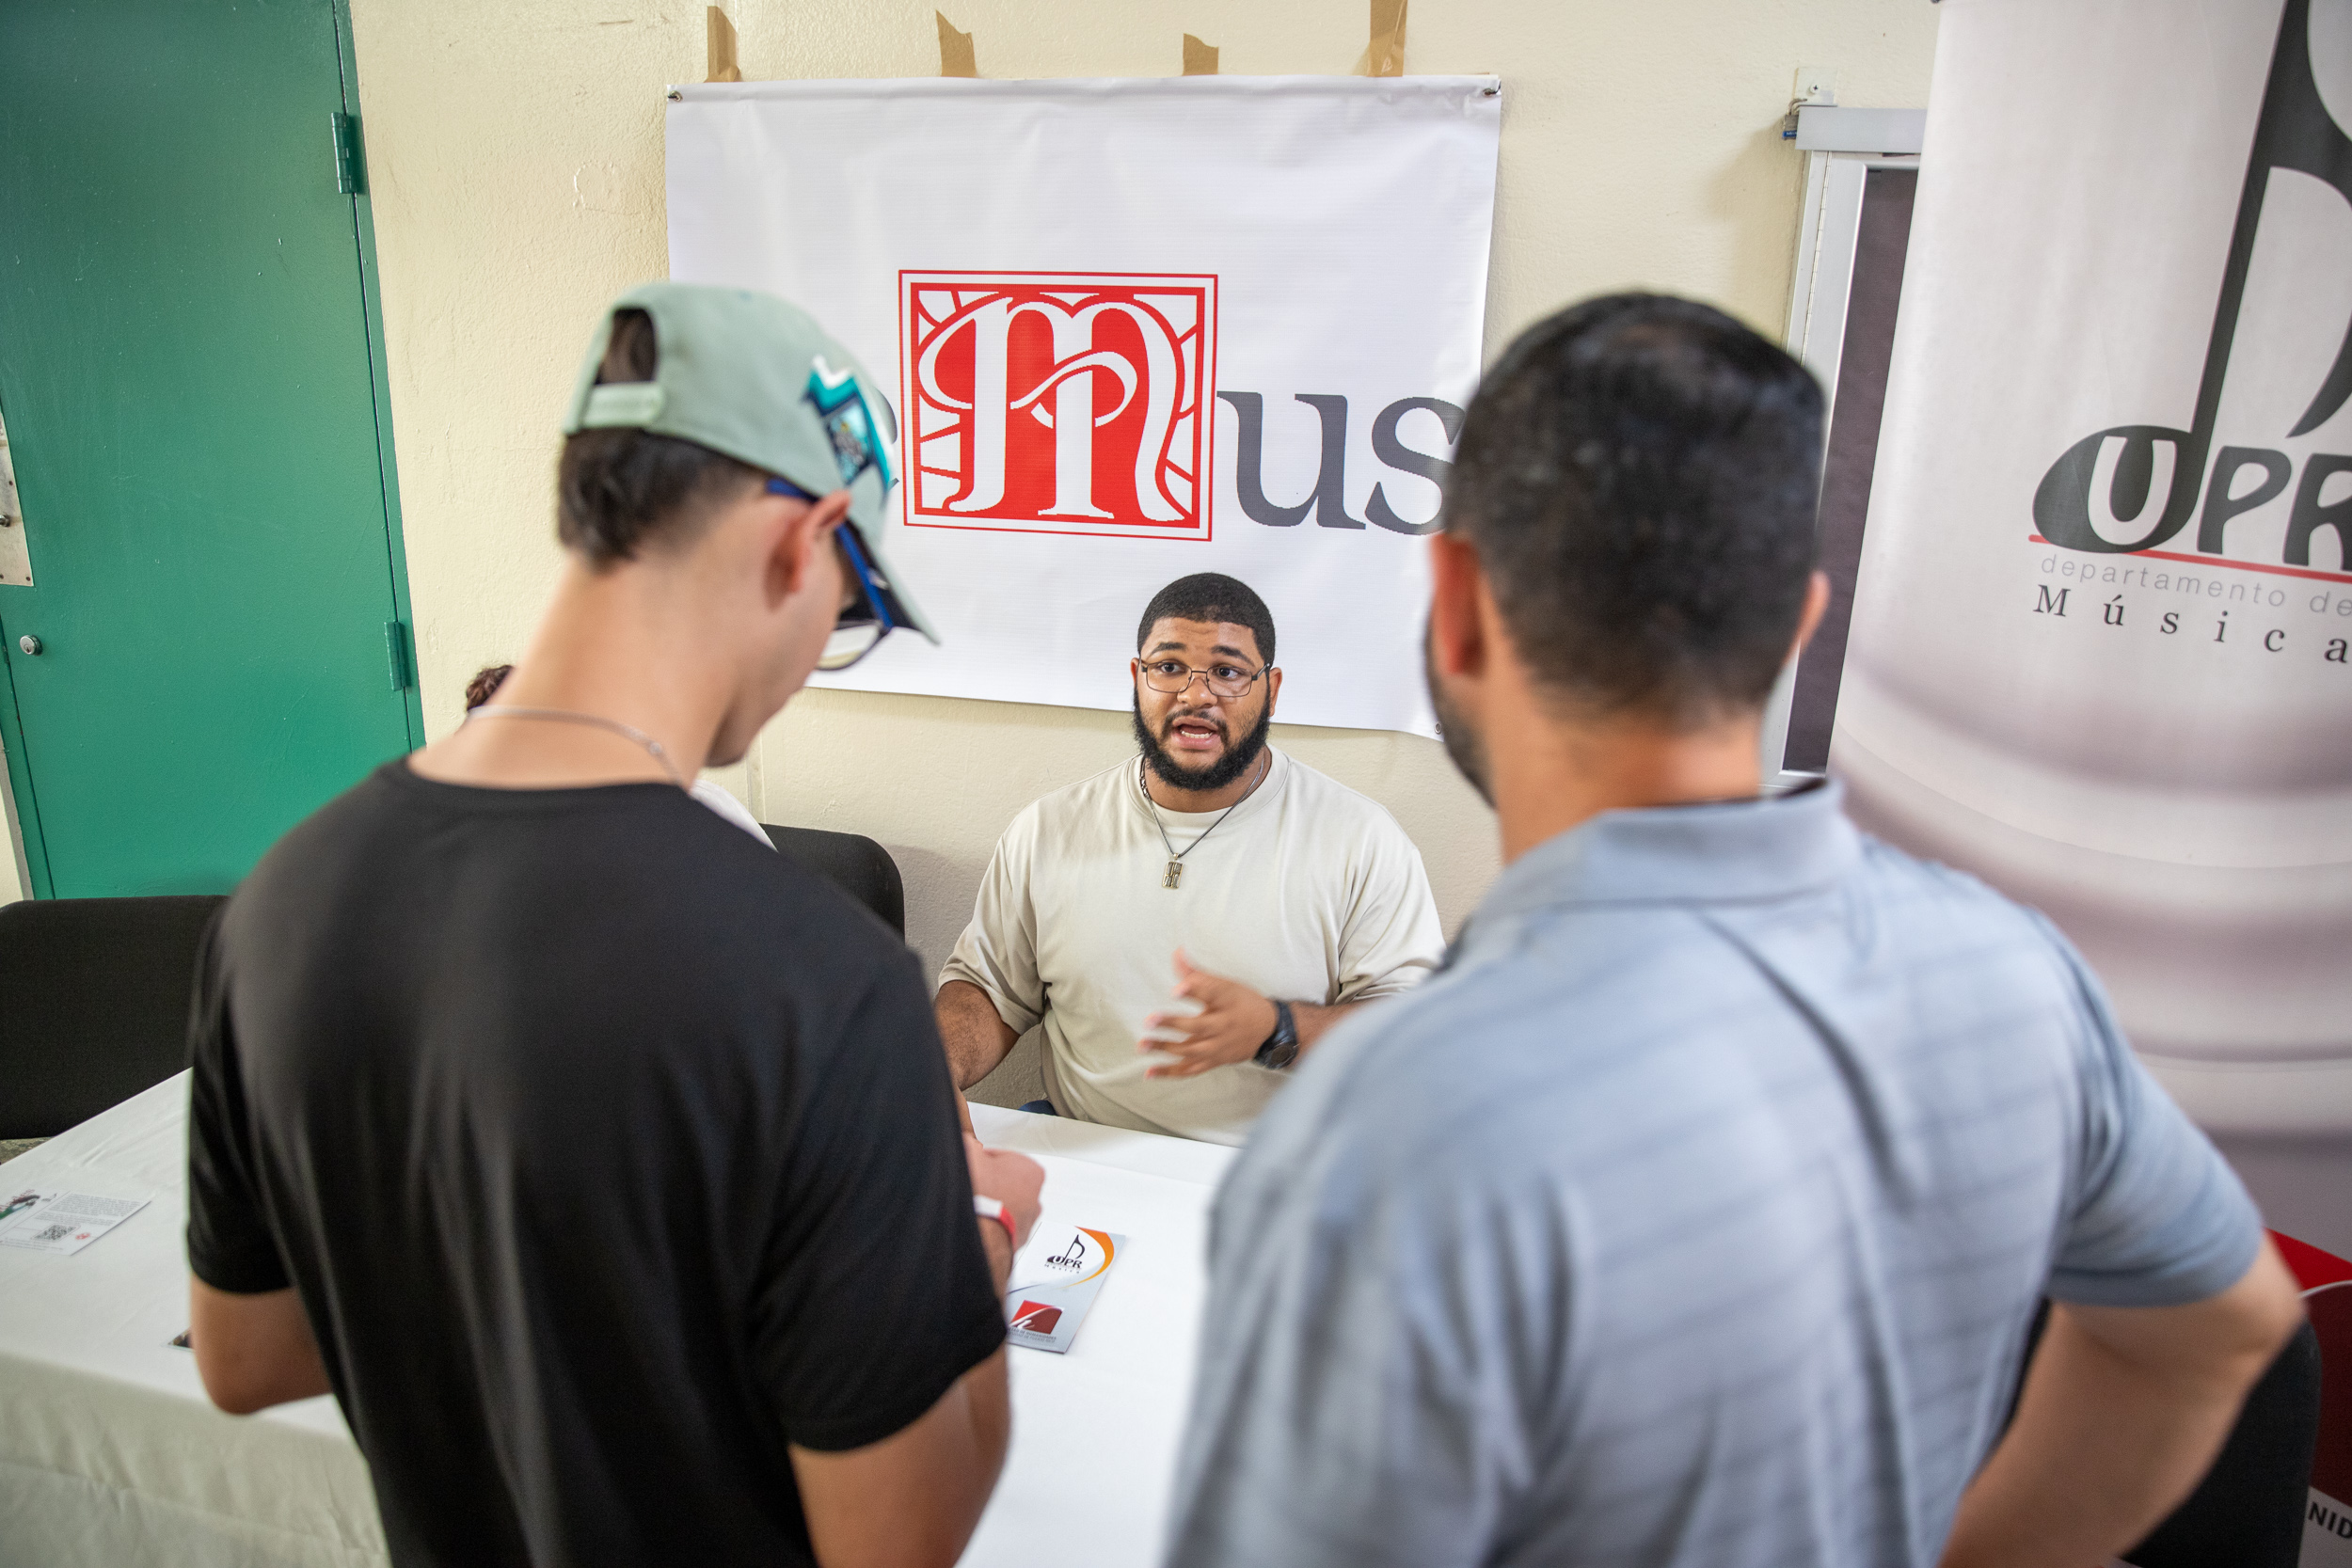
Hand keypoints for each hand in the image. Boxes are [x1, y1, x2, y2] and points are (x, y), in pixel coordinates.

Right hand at [965, 1135, 1043, 1251]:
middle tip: (972, 1184)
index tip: (972, 1164)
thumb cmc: (982, 1194)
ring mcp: (1029, 1218)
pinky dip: (993, 1223)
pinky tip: (979, 1219)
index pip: (1002, 1157)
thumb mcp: (971, 1156)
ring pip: (1006, 1204)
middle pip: (1006, 1181)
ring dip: (992, 1203)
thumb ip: (968, 1143)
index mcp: (1031, 1169)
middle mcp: (1035, 1195)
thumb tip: (965, 1140)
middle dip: (989, 1182)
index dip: (982, 1160)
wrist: (982, 1231)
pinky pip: (1004, 1225)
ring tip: (974, 1204)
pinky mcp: (1019, 1238)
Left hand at [1141, 948, 1277, 1079]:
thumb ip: (1197, 974)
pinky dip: (1170, 1073)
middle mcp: (1223, 1026)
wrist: (1269, 1031)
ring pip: (1191, 1051)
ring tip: (1142, 1045)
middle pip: (1197, 1027)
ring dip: (1165, 1049)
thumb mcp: (1226, 985)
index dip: (1194, 989)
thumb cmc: (1243, 1003)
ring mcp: (1218, 1047)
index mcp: (1227, 1002)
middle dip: (1173, 1024)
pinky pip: (1191, 1070)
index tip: (1176, 989)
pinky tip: (1149, 1073)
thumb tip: (1176, 953)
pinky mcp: (1214, 1061)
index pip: (1212, 993)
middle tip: (1150, 1020)